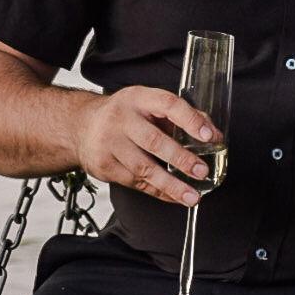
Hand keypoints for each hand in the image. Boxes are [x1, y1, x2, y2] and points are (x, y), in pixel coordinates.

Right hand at [74, 86, 221, 206]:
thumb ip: (181, 114)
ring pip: (144, 168)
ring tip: (191, 195)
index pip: (169, 105)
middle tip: (202, 171)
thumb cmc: (125, 113)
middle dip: (182, 159)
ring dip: (171, 185)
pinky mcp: (104, 167)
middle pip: (155, 142)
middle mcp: (122, 119)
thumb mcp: (150, 103)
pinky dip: (157, 191)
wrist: (82, 126)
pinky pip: (135, 183)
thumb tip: (212, 132)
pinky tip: (173, 196)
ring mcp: (110, 144)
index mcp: (140, 98)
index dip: (191, 120)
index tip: (209, 136)